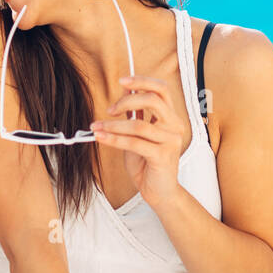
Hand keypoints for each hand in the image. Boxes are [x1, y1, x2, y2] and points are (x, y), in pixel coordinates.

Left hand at [91, 75, 186, 208]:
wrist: (159, 192)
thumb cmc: (147, 163)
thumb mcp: (139, 134)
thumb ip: (136, 113)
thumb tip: (125, 90)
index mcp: (171, 117)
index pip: (161, 89)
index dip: (142, 81)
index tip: (122, 81)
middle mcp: (175, 126)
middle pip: (153, 99)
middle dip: (127, 100)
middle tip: (109, 110)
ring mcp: (170, 141)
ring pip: (138, 124)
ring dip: (113, 125)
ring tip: (97, 127)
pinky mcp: (162, 156)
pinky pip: (134, 142)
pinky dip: (113, 139)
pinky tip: (101, 137)